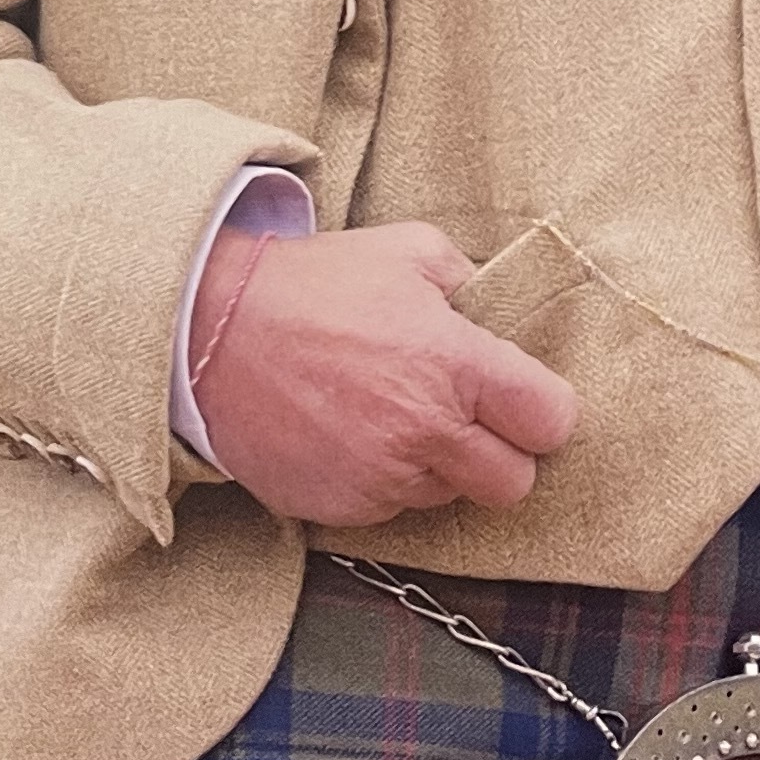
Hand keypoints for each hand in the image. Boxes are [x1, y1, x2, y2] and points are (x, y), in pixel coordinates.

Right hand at [191, 222, 576, 523]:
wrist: (209, 331)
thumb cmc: (314, 285)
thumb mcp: (409, 251)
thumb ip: (471, 283)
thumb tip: (497, 314)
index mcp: (455, 365)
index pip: (551, 422)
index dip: (545, 411)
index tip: (525, 399)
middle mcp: (424, 432)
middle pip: (514, 483)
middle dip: (505, 454)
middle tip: (472, 420)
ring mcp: (378, 478)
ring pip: (449, 498)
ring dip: (439, 466)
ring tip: (396, 415)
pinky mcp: (337, 507)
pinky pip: (389, 508)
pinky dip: (384, 481)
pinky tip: (355, 436)